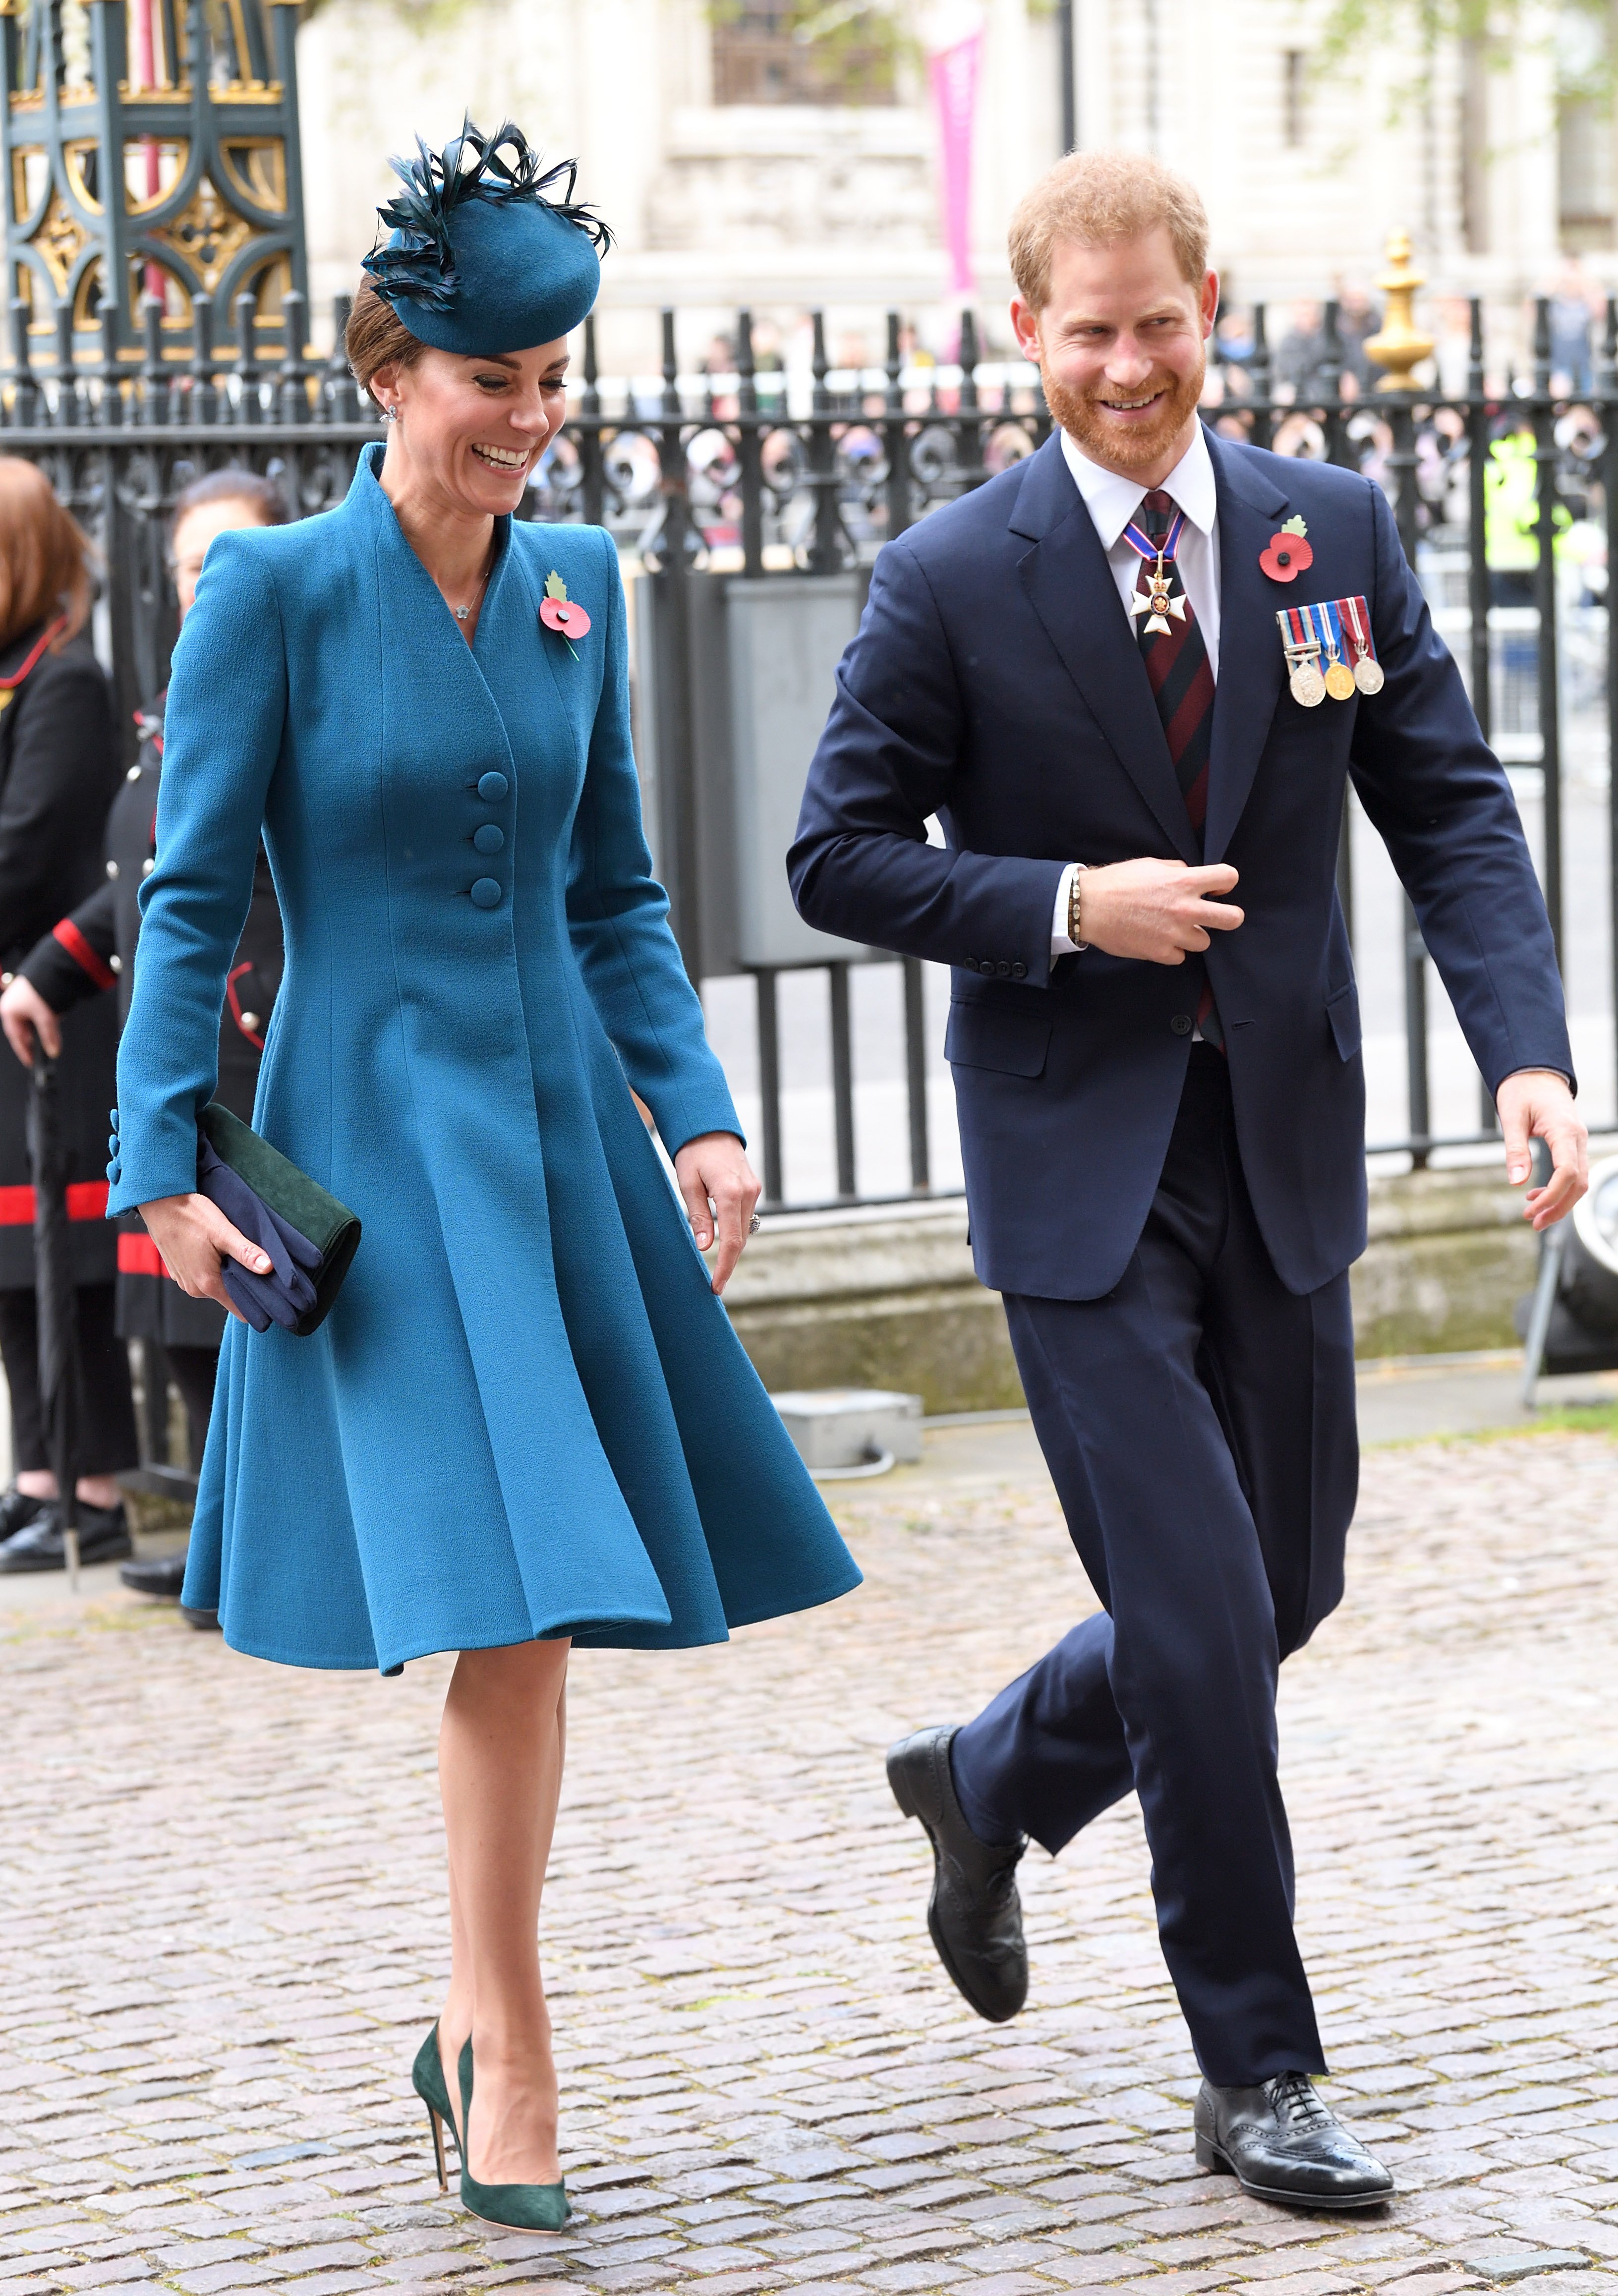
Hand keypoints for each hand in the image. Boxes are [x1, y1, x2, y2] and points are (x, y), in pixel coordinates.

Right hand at [0, 976, 60, 1066]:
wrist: (50, 967)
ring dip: (38, 1029)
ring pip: (29, 1021)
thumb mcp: (46, 1017)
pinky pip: (34, 1012)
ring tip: (48, 1036)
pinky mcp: (28, 994)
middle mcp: (10, 1006)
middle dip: (32, 1041)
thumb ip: (49, 1036)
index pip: (16, 1038)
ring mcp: (18, 999)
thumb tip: (53, 1052)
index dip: (24, 1051)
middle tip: (40, 1053)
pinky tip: (51, 1018)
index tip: (30, 1062)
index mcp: (9, 1012)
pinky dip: (42, 1018)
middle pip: (21, 1030)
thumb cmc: (42, 989)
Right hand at [137, 1192, 271, 1321]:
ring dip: (229, 1275)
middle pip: (229, 1296)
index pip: (239, 1308)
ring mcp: (185, 1281)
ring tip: (239, 1257)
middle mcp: (194, 1289)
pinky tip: (220, 1253)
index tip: (273, 1295)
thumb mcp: (223, 1232)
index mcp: (207, 1283)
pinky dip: (214, 1269)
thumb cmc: (190, 1215)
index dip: (257, 1304)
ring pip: (217, 1286)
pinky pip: (203, 1278)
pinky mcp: (180, 1272)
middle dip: (246, 1286)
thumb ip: (246, 1253)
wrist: (159, 1202)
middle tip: (261, 1268)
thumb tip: (268, 1268)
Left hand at [673, 1132, 760, 1296]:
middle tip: (714, 1284)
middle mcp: (748, 1193)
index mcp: (730, 1193)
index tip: (716, 1287)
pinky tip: (722, 1240)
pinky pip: (745, 1217)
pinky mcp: (753, 1187)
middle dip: (728, 1262)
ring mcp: (753, 1189)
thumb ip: (697, 1216)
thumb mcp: (687, 1183)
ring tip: (717, 1267)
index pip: (731, 1241)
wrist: (709, 1125)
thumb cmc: (692, 1152)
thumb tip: (704, 1247)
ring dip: (732, 1248)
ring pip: (744, 1229)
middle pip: (740, 1239)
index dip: (724, 1268)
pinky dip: (735, 1231)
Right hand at [1078, 857, 1243, 963]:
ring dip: (1193, 935)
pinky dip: (1172, 950)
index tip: (1217, 888)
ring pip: (1204, 942)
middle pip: (1232, 918)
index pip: (1228, 877)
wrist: (1088, 907)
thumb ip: (1177, 870)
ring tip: (1175, 928)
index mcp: (1184, 881)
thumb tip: (1190, 876)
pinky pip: (1180, 956)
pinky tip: (1159, 940)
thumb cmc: (1117, 882)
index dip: (1226, 882)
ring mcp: (1174, 934)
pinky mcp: (1160, 953)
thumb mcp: (1151, 864)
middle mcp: (1185, 908)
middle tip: (1217, 915)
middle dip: (1230, 916)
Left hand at [1497, 1070, 1586, 1230]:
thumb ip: (1515, 1149)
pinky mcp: (1573, 1144)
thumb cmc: (1521, 1090)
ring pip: (1579, 1181)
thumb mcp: (1511, 1117)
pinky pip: (1573, 1172)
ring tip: (1534, 1217)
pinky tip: (1536, 1195)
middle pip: (1578, 1182)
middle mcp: (1578, 1138)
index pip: (1567, 1172)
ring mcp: (1578, 1141)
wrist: (1535, 1072)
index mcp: (1564, 1130)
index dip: (1551, 1195)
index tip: (1529, 1210)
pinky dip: (1559, 1189)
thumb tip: (1516, 1182)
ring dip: (1560, 1202)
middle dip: (1558, 1207)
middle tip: (1532, 1222)